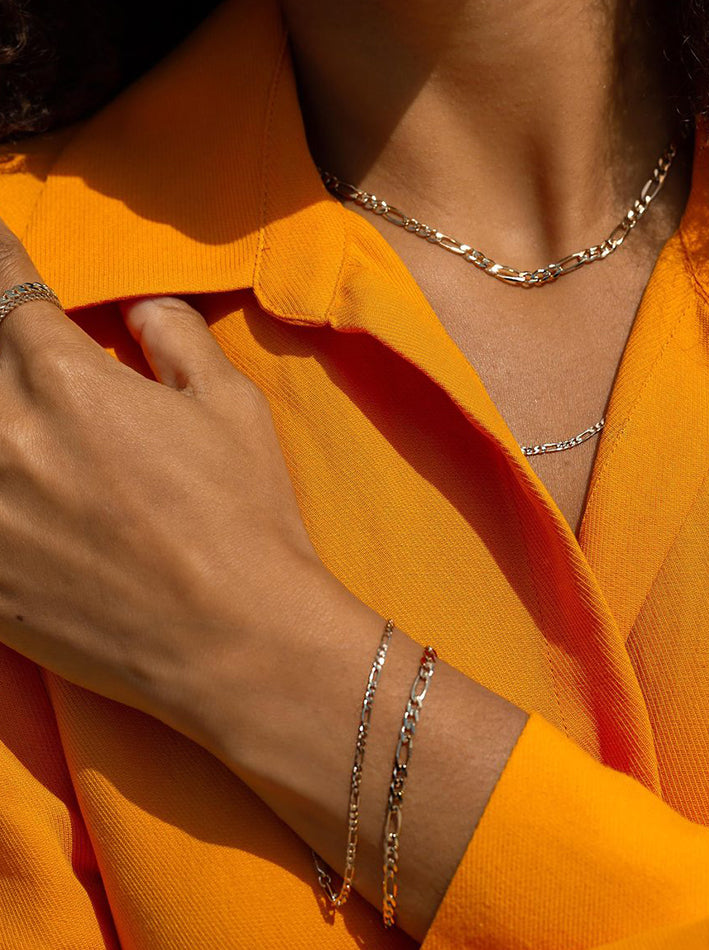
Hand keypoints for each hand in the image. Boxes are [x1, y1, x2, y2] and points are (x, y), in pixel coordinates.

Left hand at [0, 221, 321, 733]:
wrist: (233, 640)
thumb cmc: (245, 518)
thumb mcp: (233, 409)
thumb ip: (177, 337)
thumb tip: (141, 309)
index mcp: (66, 381)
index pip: (6, 291)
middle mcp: (4, 435)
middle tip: (20, 361)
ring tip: (17, 426)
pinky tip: (13, 486)